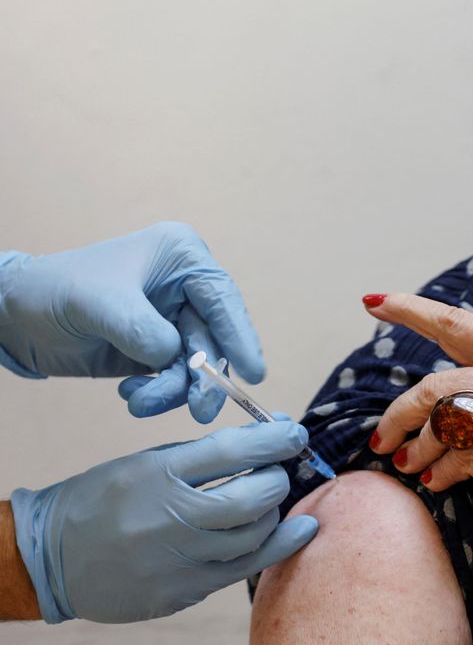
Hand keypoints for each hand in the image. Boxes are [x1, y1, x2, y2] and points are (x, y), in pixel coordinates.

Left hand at [0, 222, 264, 420]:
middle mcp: (185, 287)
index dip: (240, 336)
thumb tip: (175, 356)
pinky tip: (132, 395)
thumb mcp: (100, 303)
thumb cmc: (55, 290)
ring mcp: (173, 320)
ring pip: (197, 364)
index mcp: (181, 257)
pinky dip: (160, 393)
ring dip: (176, 390)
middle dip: (206, 377)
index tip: (253, 373)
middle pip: (215, 337)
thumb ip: (142, 329)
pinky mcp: (157, 350)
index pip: (222, 298)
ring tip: (140, 403)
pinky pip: (176, 378)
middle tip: (201, 411)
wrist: (14, 316)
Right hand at [9, 421, 317, 623]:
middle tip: (277, 470)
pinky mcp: (179, 592)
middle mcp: (166, 519)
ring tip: (268, 500)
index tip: (294, 432)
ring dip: (272, 513)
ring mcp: (174, 561)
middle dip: (277, 478)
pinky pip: (241, 569)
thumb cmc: (105, 499)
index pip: (233, 451)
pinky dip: (274, 547)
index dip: (274, 439)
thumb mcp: (145, 462)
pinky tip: (295, 531)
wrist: (50, 559)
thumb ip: (205, 454)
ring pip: (253, 536)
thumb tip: (271, 436)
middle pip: (251, 498)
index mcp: (156, 475)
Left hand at [364, 293, 472, 512]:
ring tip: (410, 466)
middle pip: (432, 387)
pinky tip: (439, 483)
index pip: (455, 324)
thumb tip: (465, 405)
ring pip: (440, 425)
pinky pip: (458, 460)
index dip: (411, 311)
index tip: (375, 302)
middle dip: (398, 414)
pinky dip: (443, 474)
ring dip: (418, 450)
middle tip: (380, 436)